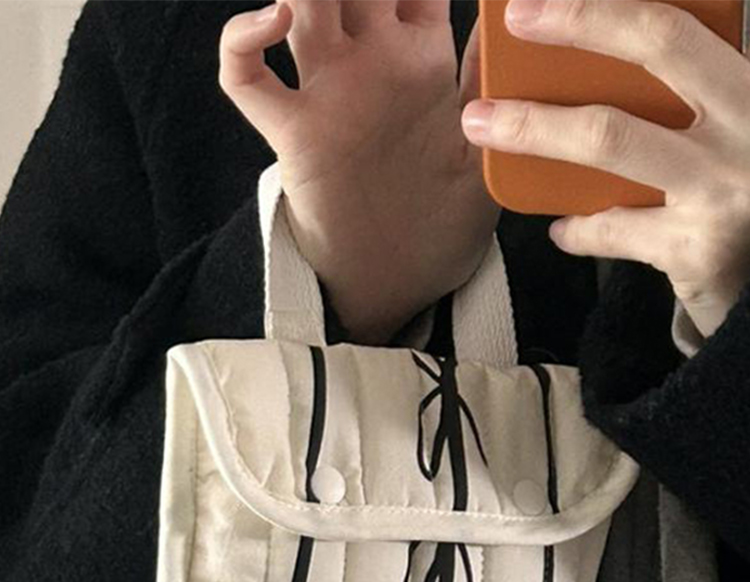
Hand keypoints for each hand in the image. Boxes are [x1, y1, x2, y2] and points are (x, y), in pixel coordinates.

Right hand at [219, 0, 499, 345]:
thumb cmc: (445, 222)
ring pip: (302, 7)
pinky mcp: (294, 135)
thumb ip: (490, 84)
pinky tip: (271, 20)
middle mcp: (370, 63)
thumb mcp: (486, 151)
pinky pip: (248, 80)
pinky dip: (243, 43)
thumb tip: (517, 18)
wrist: (399, 282)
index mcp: (421, 58)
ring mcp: (327, 95)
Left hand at [462, 0, 749, 338]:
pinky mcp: (698, 249)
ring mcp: (724, 186)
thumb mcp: (734, 132)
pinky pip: (613, 230)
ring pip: (612, 139)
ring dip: (535, 128)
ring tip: (484, 124)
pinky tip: (563, 229)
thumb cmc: (744, 197)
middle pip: (657, 48)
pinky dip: (578, 230)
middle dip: (578, 23)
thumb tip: (602, 56)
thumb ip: (694, 99)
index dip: (606, 6)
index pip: (678, 25)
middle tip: (517, 20)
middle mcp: (749, 125)